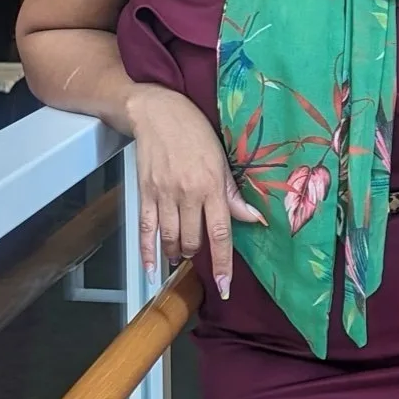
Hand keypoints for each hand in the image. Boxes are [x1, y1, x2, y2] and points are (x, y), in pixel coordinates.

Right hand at [126, 85, 262, 294]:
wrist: (157, 112)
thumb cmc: (194, 132)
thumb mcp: (222, 160)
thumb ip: (233, 194)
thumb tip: (254, 219)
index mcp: (212, 186)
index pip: (221, 233)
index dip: (223, 263)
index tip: (224, 286)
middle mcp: (188, 194)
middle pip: (193, 240)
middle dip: (197, 253)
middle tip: (198, 252)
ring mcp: (163, 195)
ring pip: (171, 238)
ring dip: (176, 253)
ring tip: (180, 255)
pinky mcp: (144, 193)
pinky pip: (145, 229)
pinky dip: (147, 251)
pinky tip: (151, 268)